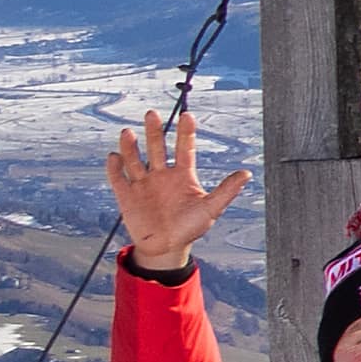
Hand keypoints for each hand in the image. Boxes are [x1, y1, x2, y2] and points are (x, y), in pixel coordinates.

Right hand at [106, 102, 249, 274]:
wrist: (166, 248)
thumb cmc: (190, 228)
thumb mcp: (211, 209)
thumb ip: (226, 191)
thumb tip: (246, 174)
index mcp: (183, 175)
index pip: (185, 148)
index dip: (186, 132)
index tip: (187, 115)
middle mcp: (162, 175)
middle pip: (157, 148)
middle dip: (154, 132)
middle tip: (151, 114)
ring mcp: (143, 184)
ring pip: (135, 160)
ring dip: (130, 147)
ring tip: (128, 133)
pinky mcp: (127, 195)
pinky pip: (118, 179)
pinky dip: (114, 168)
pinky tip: (114, 156)